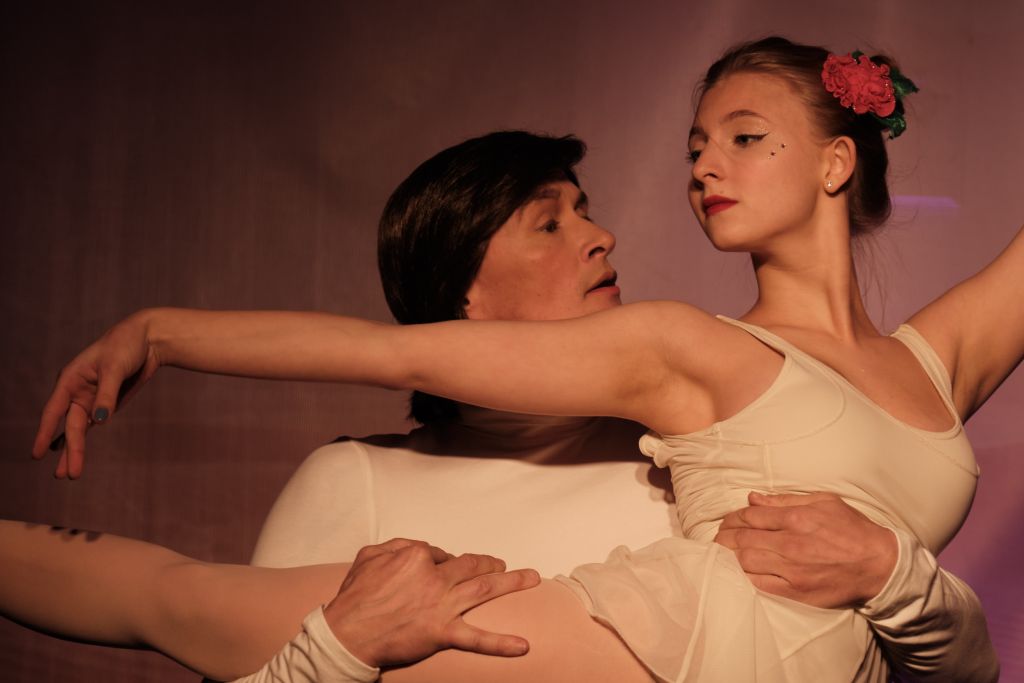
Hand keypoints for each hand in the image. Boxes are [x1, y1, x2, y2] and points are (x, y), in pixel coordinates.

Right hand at [31, 310, 159, 478]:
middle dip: (70, 451)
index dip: (44, 433)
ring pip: (79, 429)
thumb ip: (107, 395)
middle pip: (70, 426)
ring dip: (73, 450)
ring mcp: (92, 398)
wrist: (148, 339)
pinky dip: (82, 439)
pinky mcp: (107, 403)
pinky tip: (69, 452)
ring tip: (67, 475)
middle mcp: (77, 391)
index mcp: (71, 379)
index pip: (53, 411)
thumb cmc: (126, 345)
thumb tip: (99, 421)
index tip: (35, 455)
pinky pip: (92, 424)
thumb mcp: (115, 367)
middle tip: (66, 477)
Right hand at [324, 538, 540, 667]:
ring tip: (532, 579)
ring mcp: (441, 606)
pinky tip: (523, 646)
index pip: (441, 554)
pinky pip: (477, 639)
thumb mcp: (369, 555)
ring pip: (484, 589)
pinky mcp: (442, 633)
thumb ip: (396, 545)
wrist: (346, 634)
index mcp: (416, 556)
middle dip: (489, 564)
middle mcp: (435, 578)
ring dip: (511, 583)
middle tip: (503, 565)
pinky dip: (501, 644)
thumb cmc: (354, 596)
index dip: (444, 561)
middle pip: (471, 566)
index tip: (444, 568)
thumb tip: (418, 548)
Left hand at [714, 492, 897, 608]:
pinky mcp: (796, 591)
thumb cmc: (853, 529)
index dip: (734, 517)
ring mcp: (792, 569)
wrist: (880, 565)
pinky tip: (743, 570)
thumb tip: (753, 498)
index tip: (729, 520)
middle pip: (742, 539)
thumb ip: (785, 500)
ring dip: (731, 555)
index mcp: (797, 518)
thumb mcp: (824, 502)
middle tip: (719, 536)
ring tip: (726, 552)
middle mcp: (791, 543)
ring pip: (746, 561)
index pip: (750, 516)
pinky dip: (747, 575)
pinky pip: (760, 583)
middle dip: (725, 536)